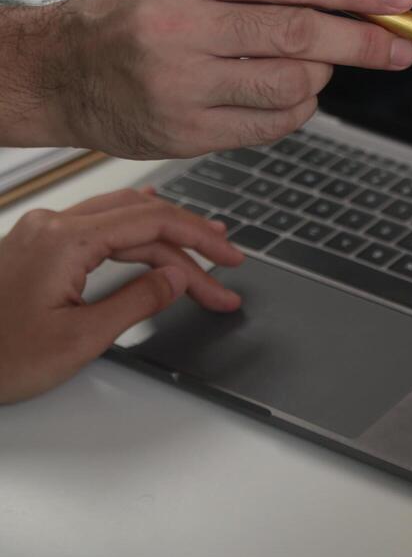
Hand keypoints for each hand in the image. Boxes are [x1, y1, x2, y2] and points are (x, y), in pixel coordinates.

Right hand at [0, 0, 411, 156]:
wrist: (59, 71)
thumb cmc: (132, 17)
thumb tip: (352, 0)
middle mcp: (182, 27)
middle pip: (300, 33)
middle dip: (364, 41)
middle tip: (401, 46)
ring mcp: (183, 83)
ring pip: (292, 83)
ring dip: (321, 76)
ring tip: (314, 65)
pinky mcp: (187, 131)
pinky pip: (272, 125)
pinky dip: (298, 109)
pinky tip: (291, 95)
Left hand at [0, 187, 243, 403]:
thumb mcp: (81, 339)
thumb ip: (137, 300)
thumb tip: (177, 276)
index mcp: (63, 241)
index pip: (151, 222)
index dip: (199, 239)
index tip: (229, 260)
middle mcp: (51, 226)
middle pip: (140, 218)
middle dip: (190, 243)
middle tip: (226, 268)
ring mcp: (42, 234)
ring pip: (121, 223)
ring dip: (166, 243)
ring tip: (204, 261)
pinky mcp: (37, 247)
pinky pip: (98, 229)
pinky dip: (136, 239)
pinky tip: (154, 238)